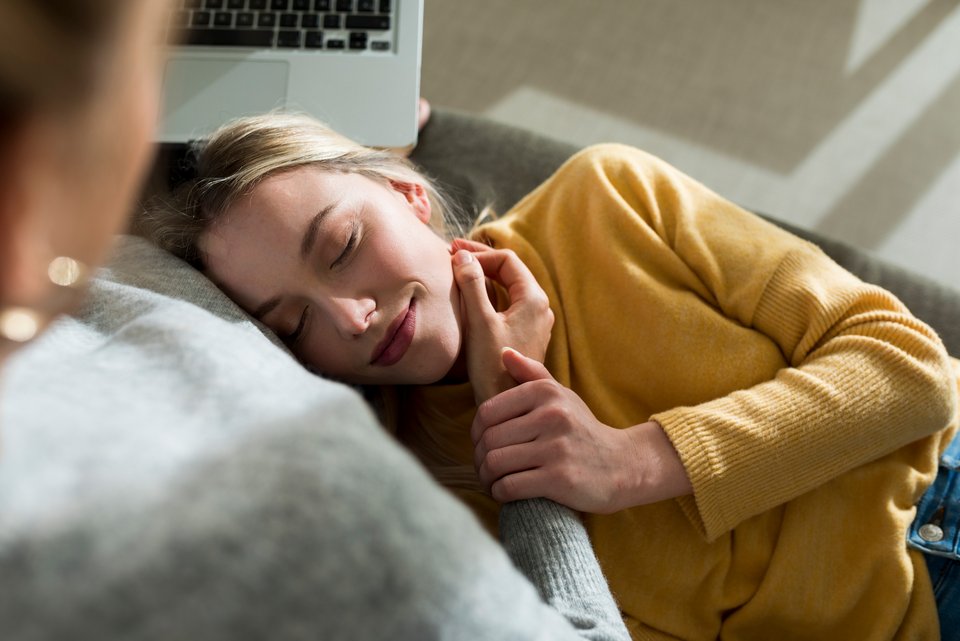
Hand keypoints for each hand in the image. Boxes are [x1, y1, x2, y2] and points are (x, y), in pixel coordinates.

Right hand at [451, 239, 553, 403]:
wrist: (506, 404)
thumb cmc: (494, 365)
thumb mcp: (480, 321)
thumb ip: (472, 284)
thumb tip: (462, 255)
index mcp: (534, 299)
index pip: (507, 260)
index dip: (479, 254)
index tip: (453, 254)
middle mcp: (540, 307)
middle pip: (510, 272)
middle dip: (481, 261)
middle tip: (453, 254)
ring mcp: (535, 322)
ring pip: (508, 288)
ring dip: (484, 277)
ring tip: (459, 271)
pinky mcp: (525, 336)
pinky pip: (508, 305)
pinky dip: (488, 294)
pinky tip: (471, 297)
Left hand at [471, 349, 692, 513]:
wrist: (623, 465)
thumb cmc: (583, 430)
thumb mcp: (562, 396)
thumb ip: (532, 373)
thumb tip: (504, 352)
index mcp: (546, 393)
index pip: (487, 412)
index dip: (476, 432)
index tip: (482, 444)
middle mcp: (551, 416)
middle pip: (489, 439)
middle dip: (480, 458)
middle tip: (485, 467)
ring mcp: (556, 448)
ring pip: (496, 463)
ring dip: (486, 477)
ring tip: (492, 480)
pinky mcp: (559, 479)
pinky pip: (510, 486)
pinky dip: (499, 492)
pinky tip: (504, 492)